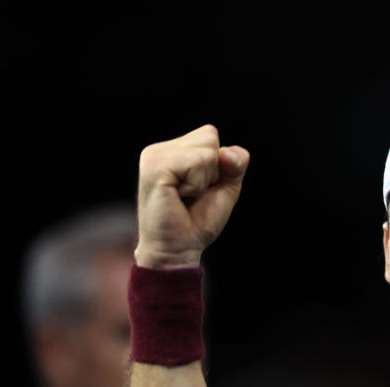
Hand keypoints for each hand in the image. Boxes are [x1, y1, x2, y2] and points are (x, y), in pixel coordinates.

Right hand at [135, 124, 249, 268]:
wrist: (178, 250)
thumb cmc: (198, 221)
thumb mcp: (226, 188)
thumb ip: (235, 164)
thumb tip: (227, 152)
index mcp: (171, 150)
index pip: (210, 134)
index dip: (218, 164)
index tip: (199, 189)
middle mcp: (159, 150)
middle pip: (209, 136)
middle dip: (212, 170)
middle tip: (192, 194)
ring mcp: (153, 156)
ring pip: (205, 150)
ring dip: (204, 179)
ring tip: (185, 196)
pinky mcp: (155, 168)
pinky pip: (196, 162)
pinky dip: (197, 184)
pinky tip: (179, 196)